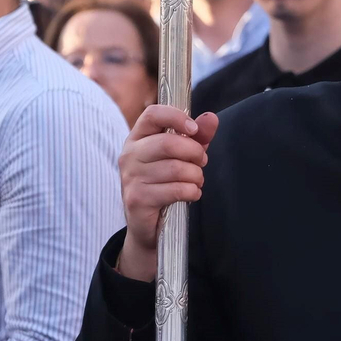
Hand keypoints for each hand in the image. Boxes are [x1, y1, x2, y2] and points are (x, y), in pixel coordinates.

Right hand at [115, 105, 219, 281]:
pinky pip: (175, 189)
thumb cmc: (164, 184)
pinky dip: (192, 191)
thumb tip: (211, 118)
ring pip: (176, 168)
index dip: (176, 117)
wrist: (147, 226)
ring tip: (196, 181)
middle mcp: (129, 155)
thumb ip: (196, 136)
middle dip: (195, 153)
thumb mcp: (181, 156)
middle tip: (201, 163)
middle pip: (168, 143)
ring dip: (196, 176)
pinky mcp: (137, 199)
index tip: (194, 130)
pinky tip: (191, 193)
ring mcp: (131, 178)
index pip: (152, 114)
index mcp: (137, 138)